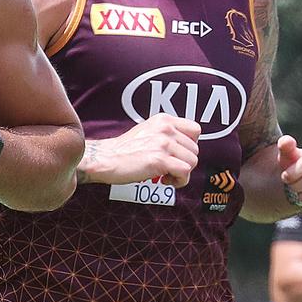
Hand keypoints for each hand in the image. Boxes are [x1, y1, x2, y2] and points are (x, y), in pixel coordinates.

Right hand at [80, 113, 199, 185]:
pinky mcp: (160, 160)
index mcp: (164, 120)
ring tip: (166, 175)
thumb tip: (185, 148)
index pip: (195, 129)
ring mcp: (163, 144)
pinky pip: (185, 172)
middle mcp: (166, 128)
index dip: (190, 145)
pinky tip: (164, 180)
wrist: (105, 158)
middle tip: (168, 168)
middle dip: (184, 162)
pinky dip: (179, 181)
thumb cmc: (124, 149)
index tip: (178, 154)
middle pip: (195, 150)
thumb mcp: (148, 131)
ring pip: (192, 162)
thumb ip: (166, 134)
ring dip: (182, 173)